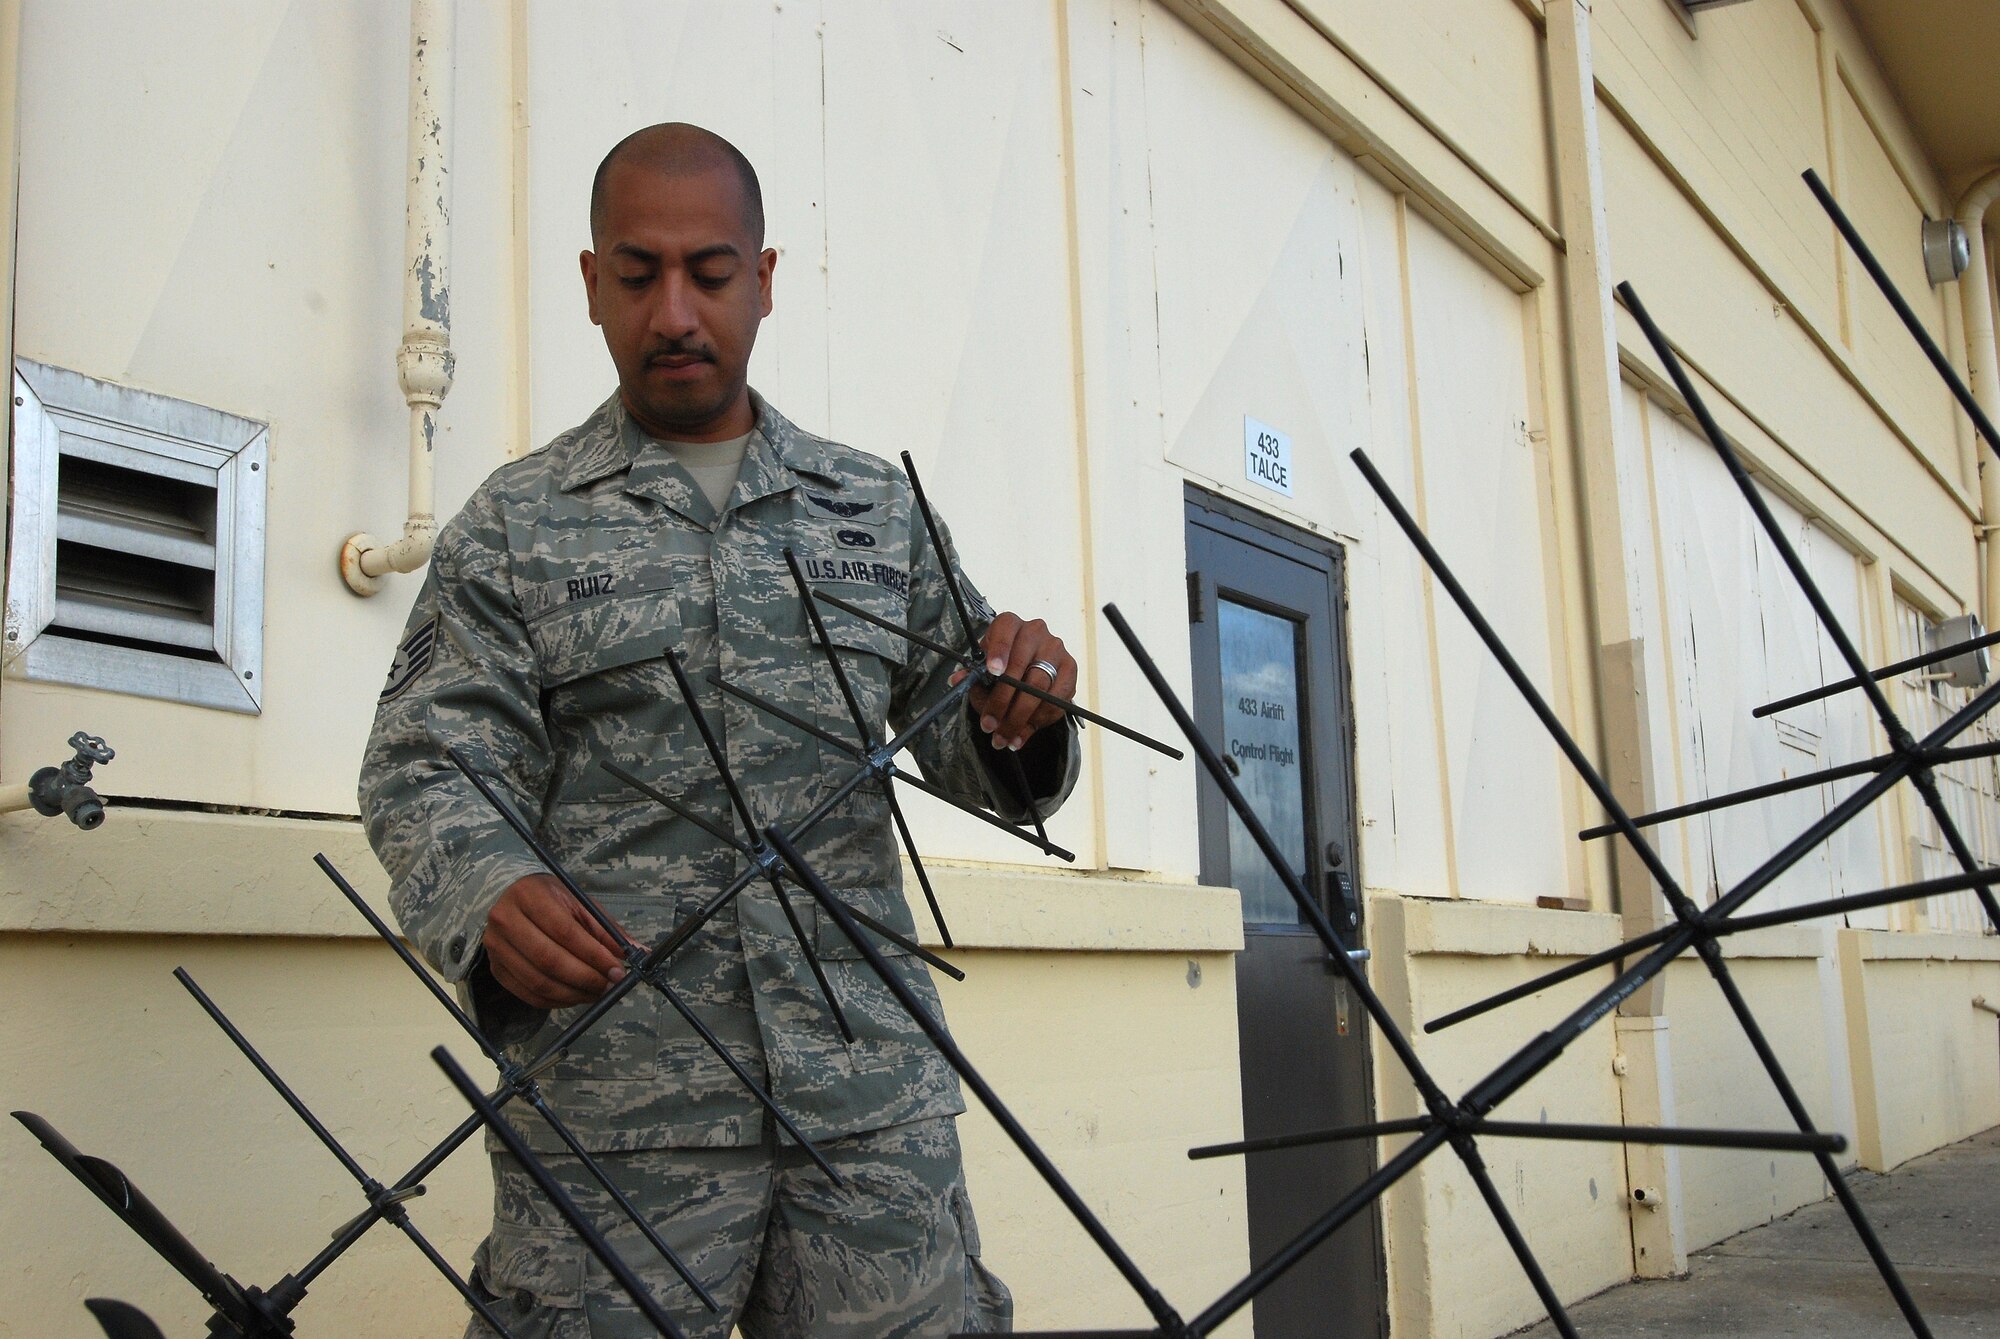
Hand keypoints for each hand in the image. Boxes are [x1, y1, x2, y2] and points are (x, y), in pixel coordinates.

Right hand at [483, 874, 628, 1008]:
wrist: (511, 897)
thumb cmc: (551, 899)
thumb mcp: (580, 904)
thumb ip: (607, 929)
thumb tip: (638, 953)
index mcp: (529, 896)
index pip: (565, 932)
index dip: (593, 955)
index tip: (616, 969)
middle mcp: (506, 921)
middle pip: (549, 960)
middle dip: (585, 978)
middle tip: (609, 985)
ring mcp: (497, 947)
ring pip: (537, 981)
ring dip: (573, 994)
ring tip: (596, 993)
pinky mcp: (496, 969)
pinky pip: (527, 994)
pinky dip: (556, 1001)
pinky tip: (576, 996)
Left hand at [951, 612, 1076, 749]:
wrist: (1027, 667)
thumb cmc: (1001, 664)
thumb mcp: (983, 666)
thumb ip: (972, 675)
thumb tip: (956, 681)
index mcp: (1009, 624)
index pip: (1005, 630)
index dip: (999, 651)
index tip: (992, 672)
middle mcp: (1036, 631)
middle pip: (1021, 667)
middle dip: (1002, 702)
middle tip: (989, 725)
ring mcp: (1056, 649)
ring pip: (1039, 688)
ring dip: (1019, 718)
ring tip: (1003, 737)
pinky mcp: (1070, 668)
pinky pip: (1057, 700)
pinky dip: (1038, 722)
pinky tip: (1022, 735)